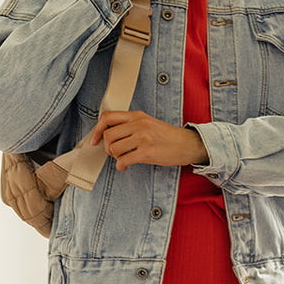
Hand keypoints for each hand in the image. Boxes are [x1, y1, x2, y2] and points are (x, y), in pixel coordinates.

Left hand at [90, 110, 208, 170]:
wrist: (188, 144)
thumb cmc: (168, 136)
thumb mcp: (149, 122)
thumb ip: (131, 125)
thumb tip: (109, 134)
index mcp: (137, 115)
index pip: (107, 117)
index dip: (97, 130)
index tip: (95, 140)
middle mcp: (139, 124)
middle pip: (108, 136)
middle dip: (107, 148)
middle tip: (115, 153)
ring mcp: (143, 138)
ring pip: (114, 149)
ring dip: (115, 158)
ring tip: (123, 159)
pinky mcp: (147, 152)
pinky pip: (123, 161)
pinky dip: (121, 166)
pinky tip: (125, 167)